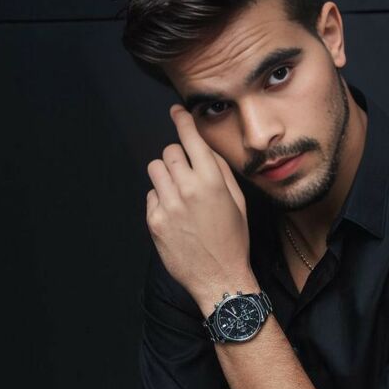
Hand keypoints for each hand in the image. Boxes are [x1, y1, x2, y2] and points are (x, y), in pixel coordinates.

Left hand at [145, 104, 255, 307]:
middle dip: (177, 158)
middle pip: (169, 152)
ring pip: (155, 170)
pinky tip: (176, 217)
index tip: (176, 112)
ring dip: (166, 175)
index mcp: (211, 182)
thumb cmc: (233, 240)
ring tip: (179, 194)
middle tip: (188, 175)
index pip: (190, 139)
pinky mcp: (154, 221)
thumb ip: (220, 172)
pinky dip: (161, 200)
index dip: (182, 121)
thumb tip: (204, 150)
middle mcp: (187, 189)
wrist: (219, 277)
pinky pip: (151, 196)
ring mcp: (167, 205)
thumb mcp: (238, 202)